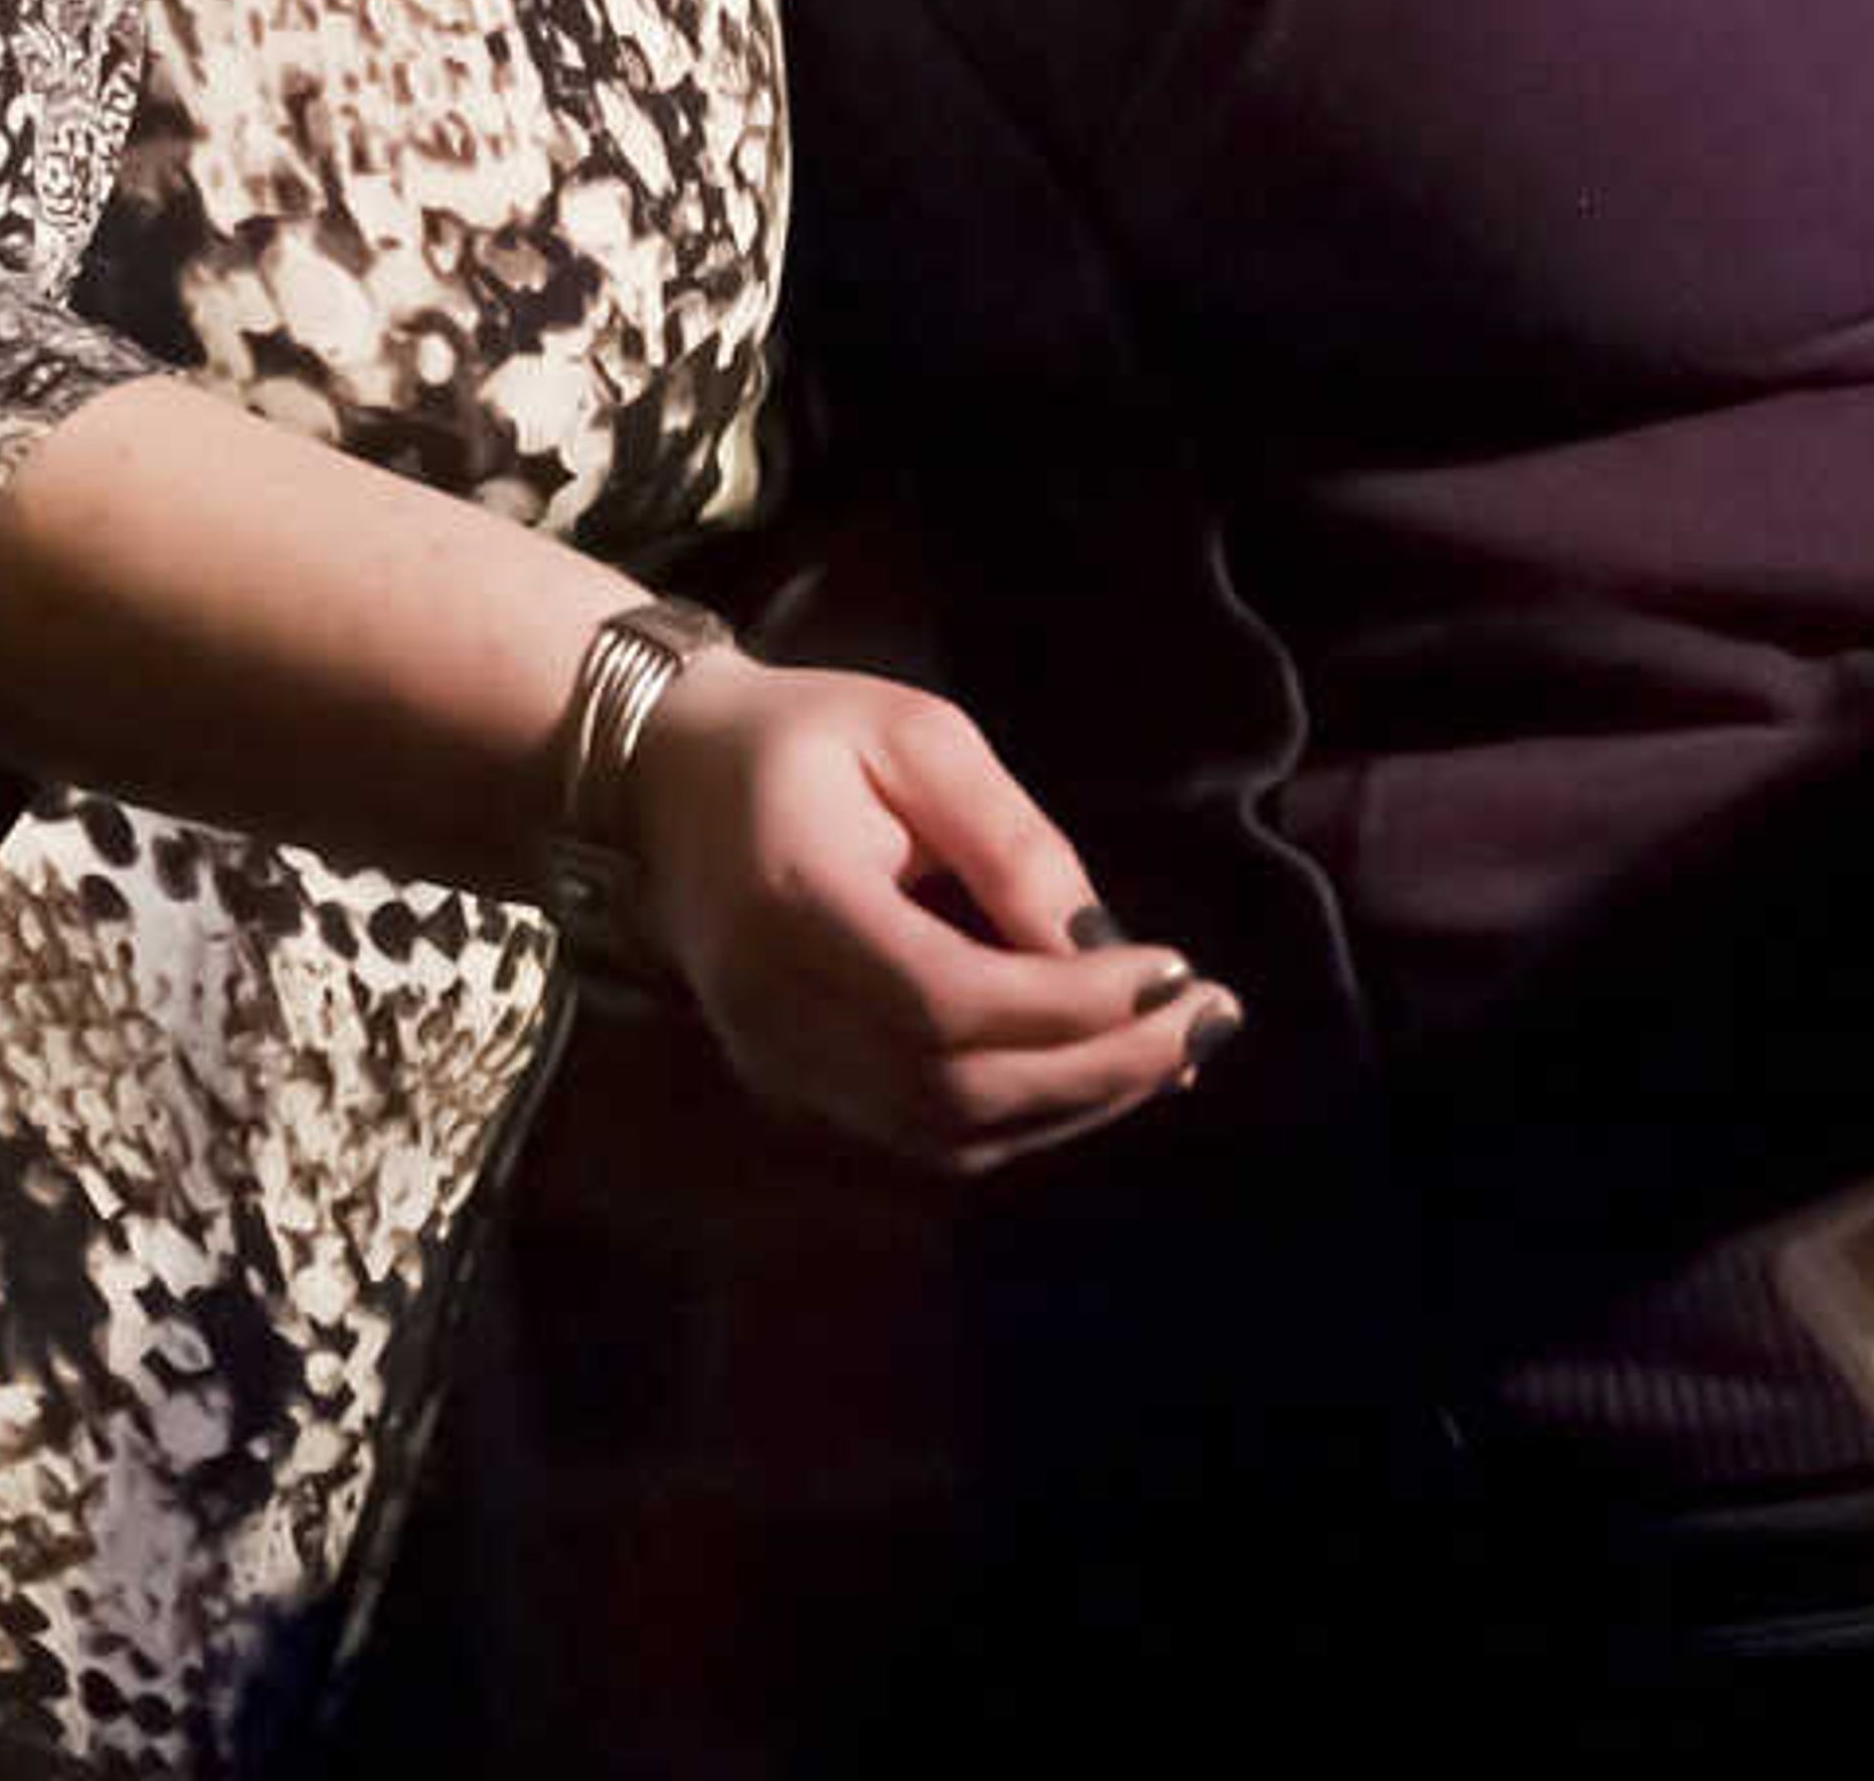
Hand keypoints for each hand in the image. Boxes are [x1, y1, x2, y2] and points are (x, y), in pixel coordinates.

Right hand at [625, 650, 1233, 1173]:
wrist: (666, 784)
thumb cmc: (802, 737)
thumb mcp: (915, 737)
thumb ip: (1007, 838)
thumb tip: (1099, 943)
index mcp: (795, 905)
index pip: (948, 1000)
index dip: (1073, 1006)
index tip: (1178, 971)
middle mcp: (774, 1013)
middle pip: (956, 1088)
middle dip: (1100, 1067)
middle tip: (1208, 1021)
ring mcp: (776, 1068)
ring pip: (947, 1135)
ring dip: (1076, 1106)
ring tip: (1175, 1050)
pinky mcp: (794, 1091)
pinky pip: (924, 1137)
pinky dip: (1023, 1119)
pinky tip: (1096, 1072)